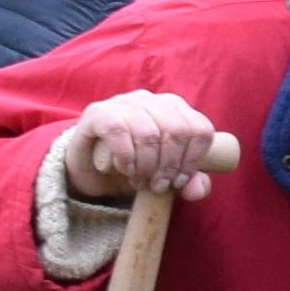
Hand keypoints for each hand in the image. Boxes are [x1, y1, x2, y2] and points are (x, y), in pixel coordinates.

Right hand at [60, 89, 228, 201]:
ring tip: (140, 182)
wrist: (89, 166)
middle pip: (177, 131)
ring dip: (146, 166)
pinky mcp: (98, 112)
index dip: (194, 160)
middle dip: (169, 165)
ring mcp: (124, 102)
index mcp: (176, 108)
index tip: (179, 181)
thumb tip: (198, 191)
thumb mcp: (166, 175)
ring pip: (148, 133)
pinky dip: (126, 156)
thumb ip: (190, 182)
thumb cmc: (136, 166)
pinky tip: (125, 169)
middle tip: (158, 186)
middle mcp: (152, 99)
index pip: (201, 129)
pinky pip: (118, 131)